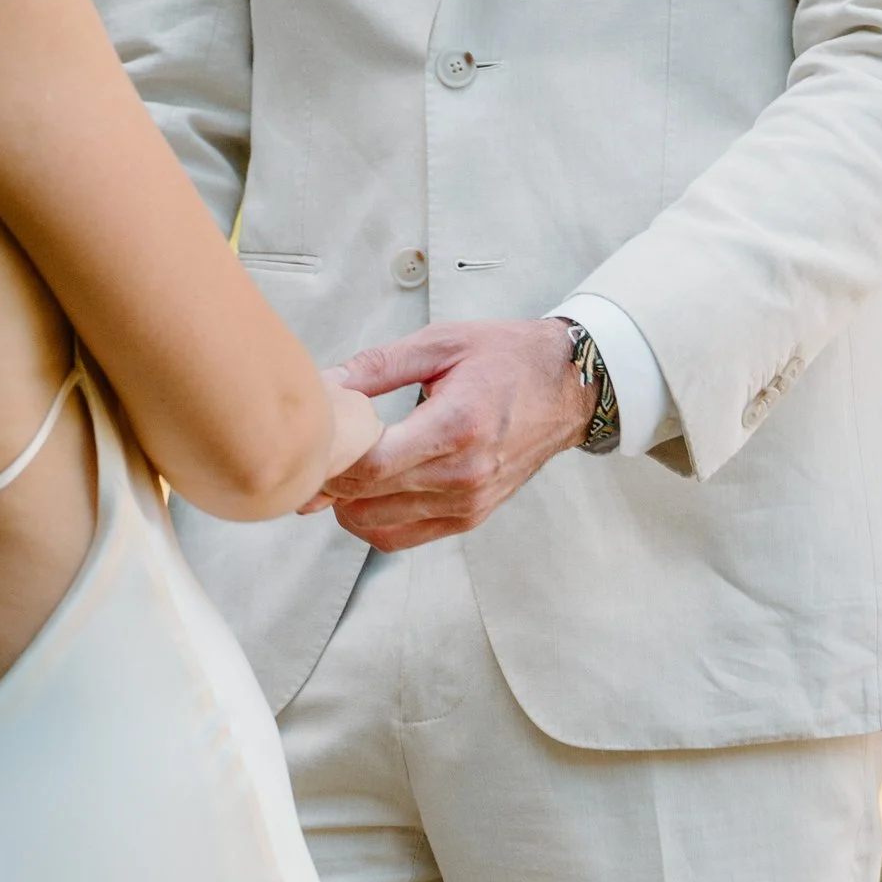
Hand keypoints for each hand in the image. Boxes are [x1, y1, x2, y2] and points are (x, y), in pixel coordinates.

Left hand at [301, 319, 597, 547]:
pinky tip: (363, 492)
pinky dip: (371, 522)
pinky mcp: (469, 517)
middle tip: (314, 450)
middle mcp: (464, 474)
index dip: (332, 457)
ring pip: (377, 525)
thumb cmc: (510, 359)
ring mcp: (468, 502)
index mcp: (457, 426)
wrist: (567, 388)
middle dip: (329, 478)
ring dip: (345, 503)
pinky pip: (401, 538)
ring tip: (338, 468)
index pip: (374, 464)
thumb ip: (378, 366)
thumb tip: (326, 385)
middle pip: (368, 497)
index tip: (318, 436)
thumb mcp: (441, 343)